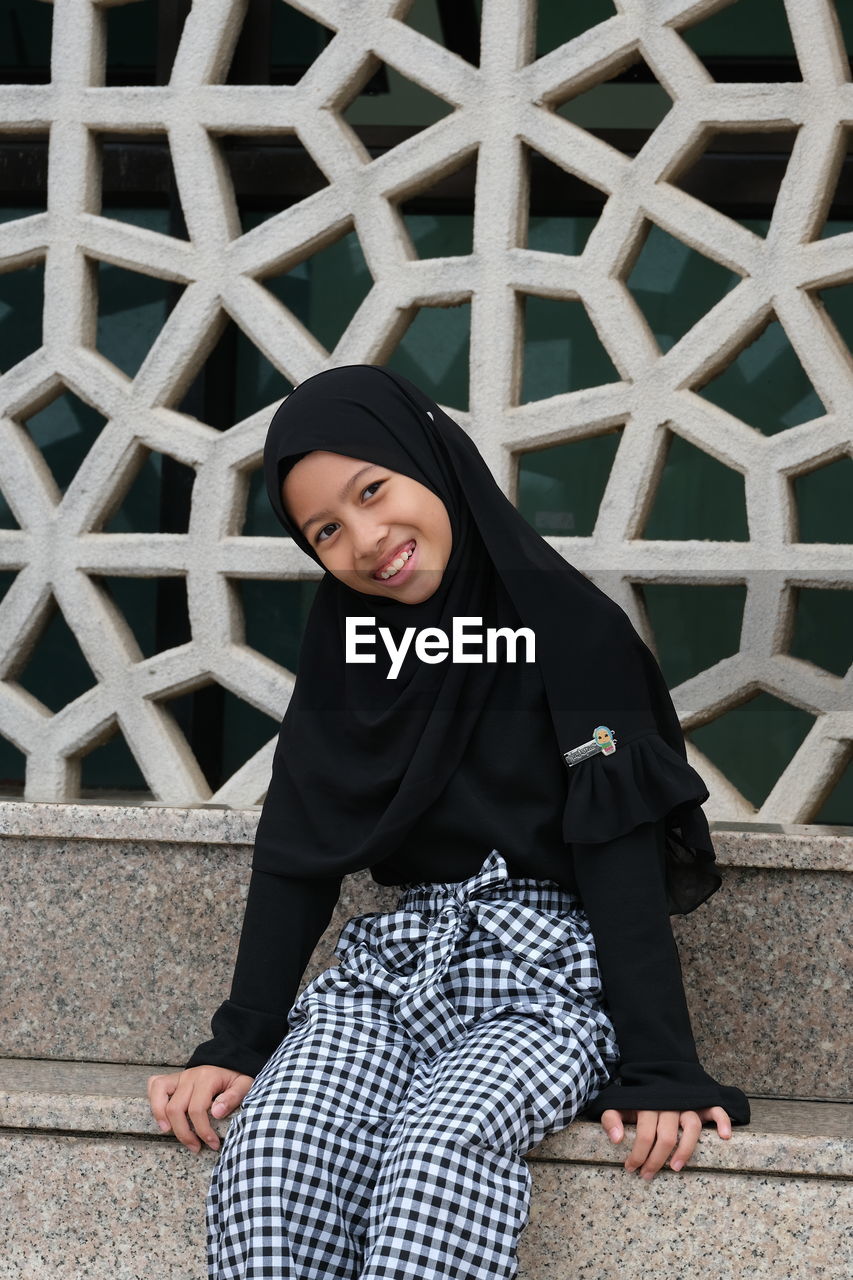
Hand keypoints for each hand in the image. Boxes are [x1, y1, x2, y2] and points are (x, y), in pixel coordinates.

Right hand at [147, 1066, 254, 1153]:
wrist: (230, 1061)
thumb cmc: (235, 1077)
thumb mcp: (243, 1085)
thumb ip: (233, 1097)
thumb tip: (216, 1113)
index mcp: (207, 1078)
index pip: (197, 1109)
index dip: (203, 1131)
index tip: (212, 1144)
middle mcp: (190, 1076)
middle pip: (175, 1108)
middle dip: (183, 1133)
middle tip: (195, 1146)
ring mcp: (180, 1076)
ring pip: (159, 1094)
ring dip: (160, 1116)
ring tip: (169, 1132)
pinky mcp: (173, 1078)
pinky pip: (155, 1084)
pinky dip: (153, 1100)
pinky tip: (161, 1114)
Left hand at [600, 1106, 731, 1179]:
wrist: (654, 1068)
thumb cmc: (638, 1096)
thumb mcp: (619, 1104)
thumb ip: (612, 1119)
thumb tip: (617, 1139)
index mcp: (648, 1103)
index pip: (644, 1133)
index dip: (637, 1154)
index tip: (631, 1168)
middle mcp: (669, 1103)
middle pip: (666, 1135)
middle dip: (656, 1160)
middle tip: (648, 1175)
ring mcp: (688, 1103)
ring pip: (692, 1126)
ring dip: (686, 1149)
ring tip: (675, 1167)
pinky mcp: (702, 1102)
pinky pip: (716, 1109)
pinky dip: (722, 1120)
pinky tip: (724, 1136)